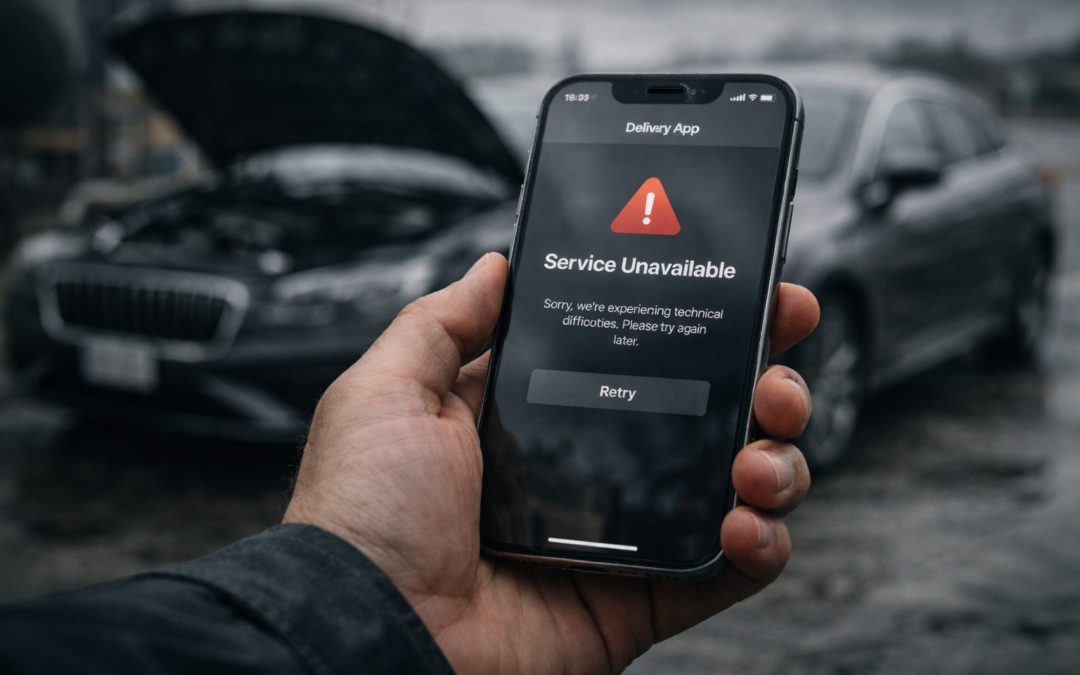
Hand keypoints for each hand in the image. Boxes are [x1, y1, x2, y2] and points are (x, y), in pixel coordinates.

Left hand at [284, 253, 818, 674]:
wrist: (372, 629)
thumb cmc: (366, 514)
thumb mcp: (390, 391)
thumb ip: (446, 323)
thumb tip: (495, 266)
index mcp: (536, 414)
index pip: (638, 354)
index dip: (698, 322)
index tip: (750, 294)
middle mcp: (587, 468)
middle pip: (705, 413)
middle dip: (761, 383)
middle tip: (775, 374)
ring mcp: (621, 535)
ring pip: (734, 485)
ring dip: (774, 459)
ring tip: (760, 453)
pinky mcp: (641, 599)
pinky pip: (728, 571)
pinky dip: (763, 543)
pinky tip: (745, 520)